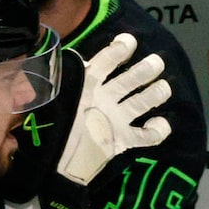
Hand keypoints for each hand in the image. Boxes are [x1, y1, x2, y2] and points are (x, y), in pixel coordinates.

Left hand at [54, 32, 171, 184]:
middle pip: (130, 80)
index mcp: (87, 86)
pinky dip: (157, 131)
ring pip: (141, 102)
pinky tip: (158, 125)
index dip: (116, 51)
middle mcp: (105, 99)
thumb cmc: (45, 128)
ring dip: (155, 93)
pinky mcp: (122, 141)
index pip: (104, 63)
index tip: (128, 43)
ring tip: (163, 88)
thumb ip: (52, 79)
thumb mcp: (46, 98)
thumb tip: (50, 58)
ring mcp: (116, 120)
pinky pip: (146, 137)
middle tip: (156, 63)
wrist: (48, 164)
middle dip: (145, 70)